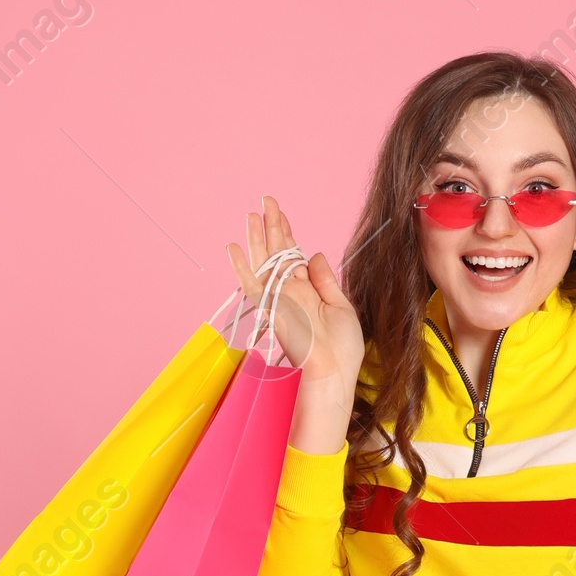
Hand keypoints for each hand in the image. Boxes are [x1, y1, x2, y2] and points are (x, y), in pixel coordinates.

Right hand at [227, 195, 363, 453]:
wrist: (335, 374)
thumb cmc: (342, 349)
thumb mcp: (342, 306)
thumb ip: (326, 280)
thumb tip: (314, 254)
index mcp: (309, 291)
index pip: (294, 255)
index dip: (288, 233)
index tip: (280, 213)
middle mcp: (291, 292)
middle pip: (278, 253)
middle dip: (272, 226)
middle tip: (266, 201)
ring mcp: (280, 300)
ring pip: (264, 262)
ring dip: (257, 238)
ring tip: (251, 214)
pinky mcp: (272, 309)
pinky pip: (253, 284)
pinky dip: (242, 267)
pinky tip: (233, 248)